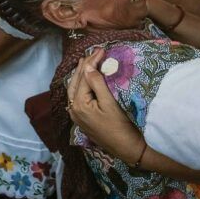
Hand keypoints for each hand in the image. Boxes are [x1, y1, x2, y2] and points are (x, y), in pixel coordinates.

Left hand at [67, 49, 145, 164]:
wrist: (126, 148)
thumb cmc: (119, 126)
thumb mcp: (109, 103)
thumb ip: (97, 83)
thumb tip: (87, 66)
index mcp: (79, 105)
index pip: (84, 77)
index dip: (92, 62)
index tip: (101, 49)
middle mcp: (73, 110)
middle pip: (76, 82)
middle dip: (84, 66)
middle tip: (94, 52)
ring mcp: (77, 116)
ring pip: (74, 89)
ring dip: (80, 75)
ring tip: (85, 62)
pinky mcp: (83, 119)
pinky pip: (77, 97)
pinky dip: (81, 85)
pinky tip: (85, 80)